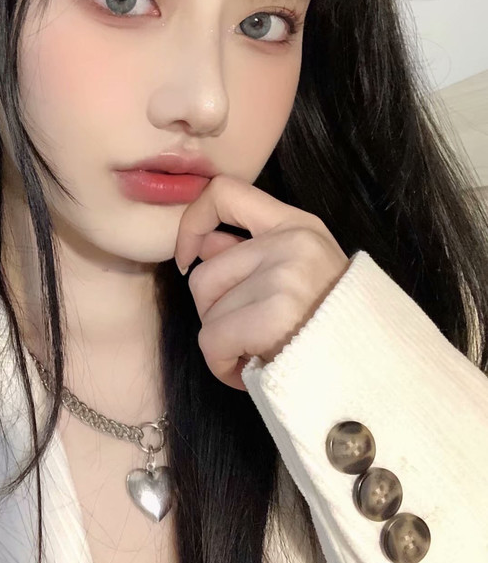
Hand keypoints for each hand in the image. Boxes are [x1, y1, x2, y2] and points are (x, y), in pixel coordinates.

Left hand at [175, 174, 347, 378]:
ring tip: (256, 354)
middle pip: (204, 275)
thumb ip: (252, 254)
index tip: (188, 259)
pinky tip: (250, 370)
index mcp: (299, 224)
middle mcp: (292, 242)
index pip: (225, 192)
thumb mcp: (303, 272)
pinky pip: (213, 342)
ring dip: (222, 345)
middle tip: (246, 335)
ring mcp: (285, 276)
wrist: (374, 368)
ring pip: (207, 314)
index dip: (191, 224)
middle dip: (214, 315)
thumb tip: (201, 246)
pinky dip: (222, 365)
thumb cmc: (331, 327)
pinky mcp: (276, 315)